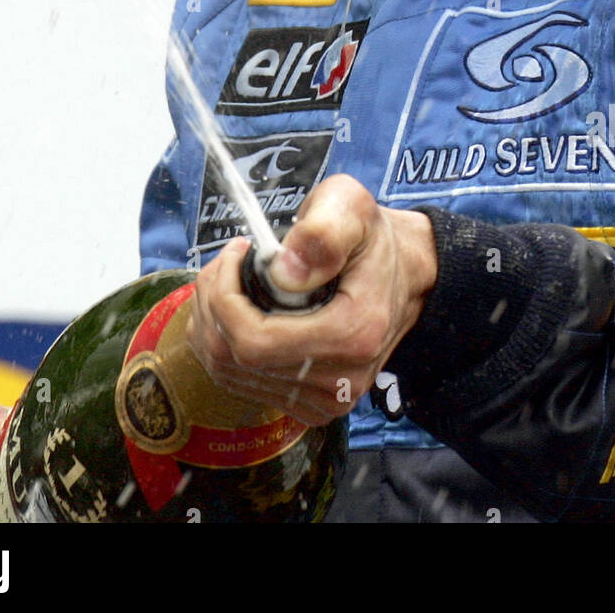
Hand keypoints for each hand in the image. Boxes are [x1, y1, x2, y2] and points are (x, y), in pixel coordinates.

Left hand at [185, 174, 437, 425]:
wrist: (401, 274)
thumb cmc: (370, 238)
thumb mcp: (352, 209)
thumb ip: (323, 232)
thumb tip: (283, 274)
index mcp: (354, 334)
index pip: (255, 341)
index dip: (225, 297)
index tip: (238, 252)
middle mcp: (341, 382)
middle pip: (235, 359)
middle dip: (214, 303)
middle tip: (228, 261)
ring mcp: (325, 402)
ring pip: (229, 373)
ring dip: (213, 321)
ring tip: (229, 279)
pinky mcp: (310, 407)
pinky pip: (240, 383)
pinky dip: (222, 343)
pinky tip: (235, 309)